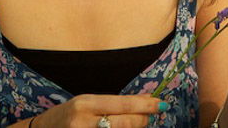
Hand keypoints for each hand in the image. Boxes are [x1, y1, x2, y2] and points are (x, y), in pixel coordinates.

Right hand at [29, 94, 168, 126]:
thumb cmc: (66, 117)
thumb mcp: (85, 104)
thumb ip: (111, 105)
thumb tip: (143, 103)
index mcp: (85, 104)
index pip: (123, 104)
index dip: (145, 105)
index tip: (161, 104)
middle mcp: (83, 121)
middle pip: (125, 122)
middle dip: (143, 120)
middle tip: (149, 118)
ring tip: (137, 124)